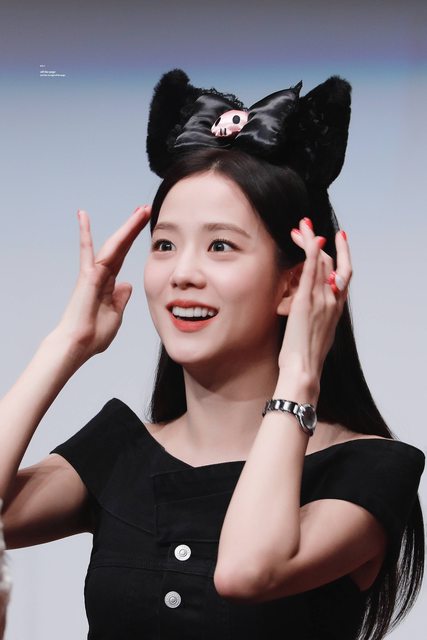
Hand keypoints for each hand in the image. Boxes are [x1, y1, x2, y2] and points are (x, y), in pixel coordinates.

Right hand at [56, 205, 150, 360]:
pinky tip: (83, 216)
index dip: (133, 240)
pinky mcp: (87, 276)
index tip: (144, 225)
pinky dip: (86, 233)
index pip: (124, 255)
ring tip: (140, 210)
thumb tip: (126, 285)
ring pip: (112, 245)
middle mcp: (101, 274)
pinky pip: (89, 252)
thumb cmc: (94, 335)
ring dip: (127, 227)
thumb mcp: (116, 314)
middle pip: (120, 245)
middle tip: (145, 208)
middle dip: (133, 227)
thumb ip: (121, 299)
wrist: (79, 345)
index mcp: (109, 283)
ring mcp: (93, 273)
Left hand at [277, 219, 351, 398]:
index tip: (337, 238)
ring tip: (300, 226)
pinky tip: (306, 238)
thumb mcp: (316, 332)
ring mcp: (321, 300)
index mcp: (336, 308)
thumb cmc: (306, 357)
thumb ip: (316, 315)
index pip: (343, 272)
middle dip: (318, 241)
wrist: (304, 370)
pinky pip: (311, 271)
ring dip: (310, 240)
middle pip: (330, 262)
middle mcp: (333, 300)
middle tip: (303, 228)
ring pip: (322, 261)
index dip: (342, 253)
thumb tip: (307, 307)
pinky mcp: (306, 302)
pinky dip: (310, 252)